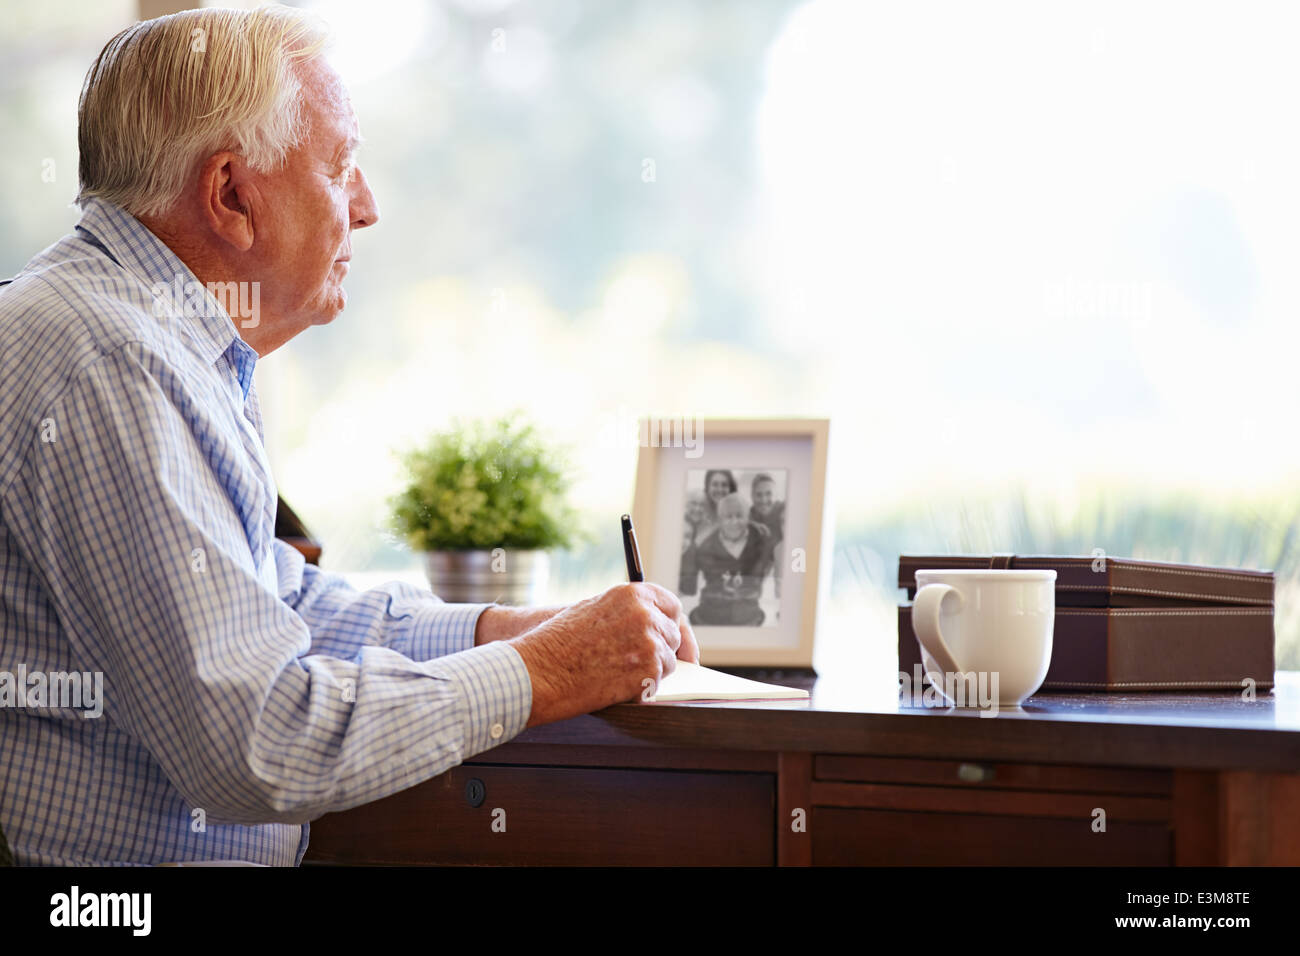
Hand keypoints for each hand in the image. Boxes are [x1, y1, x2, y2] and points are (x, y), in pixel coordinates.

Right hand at [509, 582, 697, 727]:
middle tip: (633, 661)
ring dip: (651, 671)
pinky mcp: (649, 672)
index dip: (670, 622)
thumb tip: (653, 624)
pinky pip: (658, 683)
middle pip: (673, 635)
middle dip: (659, 649)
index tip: (671, 635)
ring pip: (669, 662)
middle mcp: (645, 614)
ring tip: (616, 673)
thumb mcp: (593, 610)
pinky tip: (615, 685)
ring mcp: (649, 643)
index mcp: (632, 594)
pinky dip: (642, 689)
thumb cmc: (557, 643)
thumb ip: (626, 611)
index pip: (671, 605)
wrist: (539, 671)